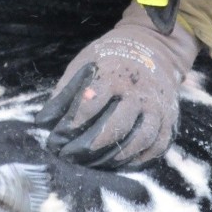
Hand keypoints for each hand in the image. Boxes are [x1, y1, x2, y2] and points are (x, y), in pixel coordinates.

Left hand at [35, 3, 198, 168]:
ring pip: (139, 139)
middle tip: (70, 156)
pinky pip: (157, 146)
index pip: (92, 104)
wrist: (154, 46)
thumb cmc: (110, 57)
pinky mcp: (169, 118)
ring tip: (93, 164)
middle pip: (116, 125)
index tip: (57, 138)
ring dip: (114, 157)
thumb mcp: (84, 63)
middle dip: (90, 146)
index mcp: (114, 74)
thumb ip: (64, 91)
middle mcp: (138, 91)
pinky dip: (139, 159)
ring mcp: (157, 106)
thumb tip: (42, 122)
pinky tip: (120, 164)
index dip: (72, 124)